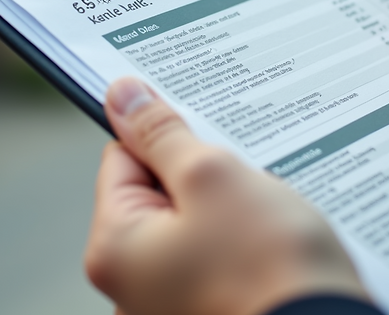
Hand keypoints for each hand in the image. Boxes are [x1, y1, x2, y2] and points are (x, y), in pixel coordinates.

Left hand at [85, 77, 368, 314]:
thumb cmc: (270, 267)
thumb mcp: (211, 177)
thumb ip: (162, 133)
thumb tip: (123, 95)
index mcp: (115, 250)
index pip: (123, 158)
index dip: (170, 141)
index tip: (210, 145)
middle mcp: (132, 287)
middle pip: (161, 195)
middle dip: (207, 180)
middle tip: (246, 187)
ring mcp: (172, 304)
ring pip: (198, 225)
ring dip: (233, 211)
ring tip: (266, 222)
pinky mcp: (212, 309)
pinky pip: (221, 258)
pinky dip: (246, 246)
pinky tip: (274, 247)